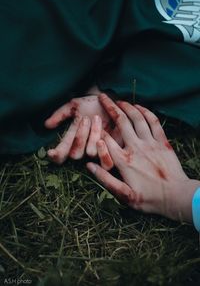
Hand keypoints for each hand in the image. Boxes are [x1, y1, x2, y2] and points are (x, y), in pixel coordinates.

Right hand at [44, 94, 109, 162]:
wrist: (110, 102)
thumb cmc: (90, 104)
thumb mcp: (73, 106)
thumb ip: (60, 115)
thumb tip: (47, 125)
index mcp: (72, 140)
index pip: (60, 155)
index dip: (56, 156)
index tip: (51, 152)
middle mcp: (83, 149)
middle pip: (75, 154)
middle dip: (80, 135)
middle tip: (86, 119)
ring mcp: (97, 153)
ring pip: (91, 153)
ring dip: (93, 135)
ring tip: (97, 119)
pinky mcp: (113, 155)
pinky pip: (107, 163)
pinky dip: (105, 150)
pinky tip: (105, 136)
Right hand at [87, 94, 199, 221]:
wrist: (176, 196)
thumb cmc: (149, 198)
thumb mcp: (124, 195)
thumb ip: (105, 180)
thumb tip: (89, 167)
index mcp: (124, 161)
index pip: (106, 139)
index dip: (97, 127)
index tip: (92, 118)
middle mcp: (136, 148)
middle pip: (120, 122)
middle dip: (110, 107)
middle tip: (102, 96)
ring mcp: (150, 143)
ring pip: (136, 118)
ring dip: (127, 106)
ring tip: (119, 100)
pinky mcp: (162, 142)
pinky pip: (153, 122)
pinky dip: (145, 112)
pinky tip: (139, 107)